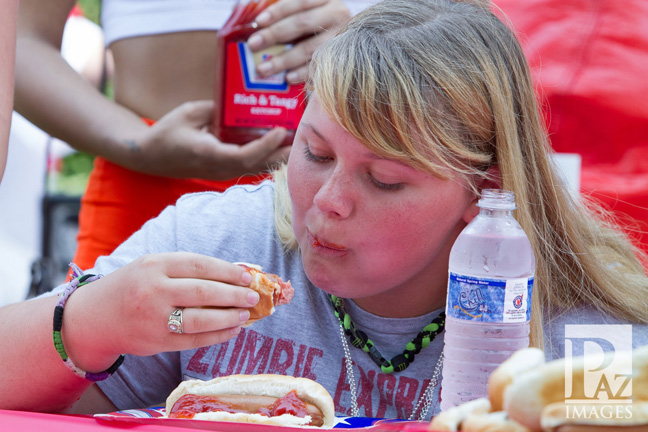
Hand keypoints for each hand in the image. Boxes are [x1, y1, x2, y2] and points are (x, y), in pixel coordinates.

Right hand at [63, 253, 259, 371]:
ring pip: (201, 319)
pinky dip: (217, 336)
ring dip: (229, 317)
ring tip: (245, 314)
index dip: (227, 272)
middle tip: (253, 297)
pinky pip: (194, 340)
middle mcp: (153, 290)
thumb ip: (186, 269)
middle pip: (203, 292)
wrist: (93, 318)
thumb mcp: (153, 267)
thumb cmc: (133, 287)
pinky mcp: (156, 342)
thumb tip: (233, 275)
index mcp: (154, 265)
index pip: (200, 265)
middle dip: (233, 295)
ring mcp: (154, 318)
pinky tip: (232, 330)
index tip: (247, 277)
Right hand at [124, 100, 290, 179]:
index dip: (266, 145)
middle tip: (303, 136)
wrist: (150, 157)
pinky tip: (281, 146)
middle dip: (282, 152)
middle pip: (259, 165)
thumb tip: (239, 103)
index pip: (245, 155)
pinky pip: (251, 166)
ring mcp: (222, 172)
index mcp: (210, 154)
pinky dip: (267, 157)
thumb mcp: (189, 113)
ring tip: (298, 141)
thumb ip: (215, 109)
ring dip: (278, 156)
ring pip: (258, 168)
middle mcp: (220, 168)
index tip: (281, 130)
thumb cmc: (167, 132)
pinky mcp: (224, 171)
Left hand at [247, 0, 351, 82]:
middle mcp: (336, 14)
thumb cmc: (319, 24)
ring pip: (310, 48)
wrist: (355, 40)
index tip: (259, 21)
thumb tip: (259, 23)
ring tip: (264, 68)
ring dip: (284, 59)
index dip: (278, 11)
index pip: (299, 2)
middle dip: (275, 34)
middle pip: (302, 23)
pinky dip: (302, 72)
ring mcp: (342, 37)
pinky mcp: (343, 58)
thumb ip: (288, 15)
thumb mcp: (307, 12)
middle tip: (253, 45)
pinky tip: (288, 77)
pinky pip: (320, 66)